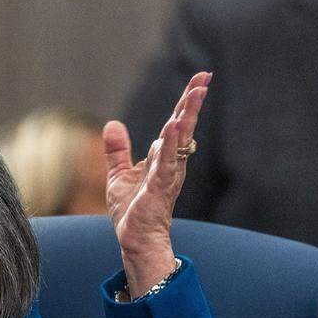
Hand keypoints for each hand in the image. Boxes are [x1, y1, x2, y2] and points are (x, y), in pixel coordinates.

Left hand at [103, 71, 209, 296]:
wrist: (134, 239)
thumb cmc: (132, 211)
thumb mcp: (119, 174)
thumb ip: (117, 150)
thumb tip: (113, 124)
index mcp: (163, 157)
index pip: (176, 124)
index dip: (186, 102)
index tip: (200, 79)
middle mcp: (171, 163)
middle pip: (183, 126)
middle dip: (193, 101)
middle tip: (205, 78)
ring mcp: (167, 174)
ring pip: (179, 140)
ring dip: (186, 116)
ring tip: (195, 94)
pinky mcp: (158, 188)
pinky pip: (166, 162)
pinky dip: (169, 144)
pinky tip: (173, 126)